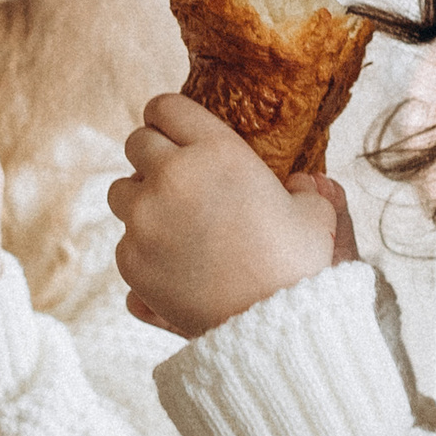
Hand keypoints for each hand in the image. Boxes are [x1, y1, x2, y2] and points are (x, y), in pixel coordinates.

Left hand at [109, 92, 353, 338]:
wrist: (273, 328)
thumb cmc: (299, 267)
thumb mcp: (316, 216)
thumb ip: (308, 190)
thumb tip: (307, 183)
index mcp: (216, 151)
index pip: (165, 106)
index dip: (167, 116)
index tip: (172, 129)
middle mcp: (172, 177)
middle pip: (136, 143)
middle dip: (152, 155)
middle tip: (173, 176)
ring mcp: (145, 220)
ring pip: (120, 191)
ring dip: (141, 200)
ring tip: (170, 222)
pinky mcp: (131, 261)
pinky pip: (124, 242)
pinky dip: (142, 249)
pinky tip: (173, 263)